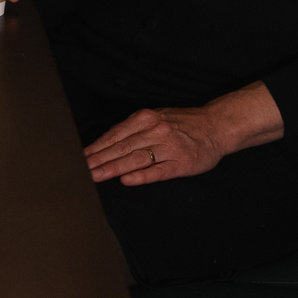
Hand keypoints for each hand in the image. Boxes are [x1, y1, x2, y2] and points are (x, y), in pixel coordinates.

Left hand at [83, 81, 283, 185]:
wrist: (217, 126)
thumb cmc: (183, 123)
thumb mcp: (156, 117)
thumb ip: (134, 128)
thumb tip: (106, 142)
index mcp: (146, 118)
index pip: (115, 135)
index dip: (96, 147)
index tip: (80, 157)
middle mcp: (155, 130)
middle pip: (121, 147)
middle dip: (99, 160)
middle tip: (81, 170)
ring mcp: (168, 147)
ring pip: (136, 159)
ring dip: (113, 168)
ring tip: (95, 176)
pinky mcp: (181, 163)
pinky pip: (158, 171)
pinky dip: (142, 176)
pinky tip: (127, 180)